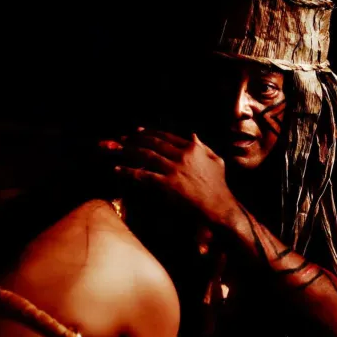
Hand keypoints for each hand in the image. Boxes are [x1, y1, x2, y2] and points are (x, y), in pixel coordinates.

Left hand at [107, 128, 237, 226]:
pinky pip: (143, 175)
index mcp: (193, 148)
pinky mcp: (167, 184)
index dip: (150, 133)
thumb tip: (193, 134)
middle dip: (135, 139)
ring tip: (117, 149)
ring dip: (129, 151)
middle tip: (123, 138)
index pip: (167, 136)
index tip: (138, 131)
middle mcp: (182, 155)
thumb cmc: (219, 185)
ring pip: (146, 155)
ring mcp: (174, 169)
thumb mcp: (216, 160)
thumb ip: (204, 147)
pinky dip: (128, 171)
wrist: (218, 206)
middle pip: (153, 143)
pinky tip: (118, 169)